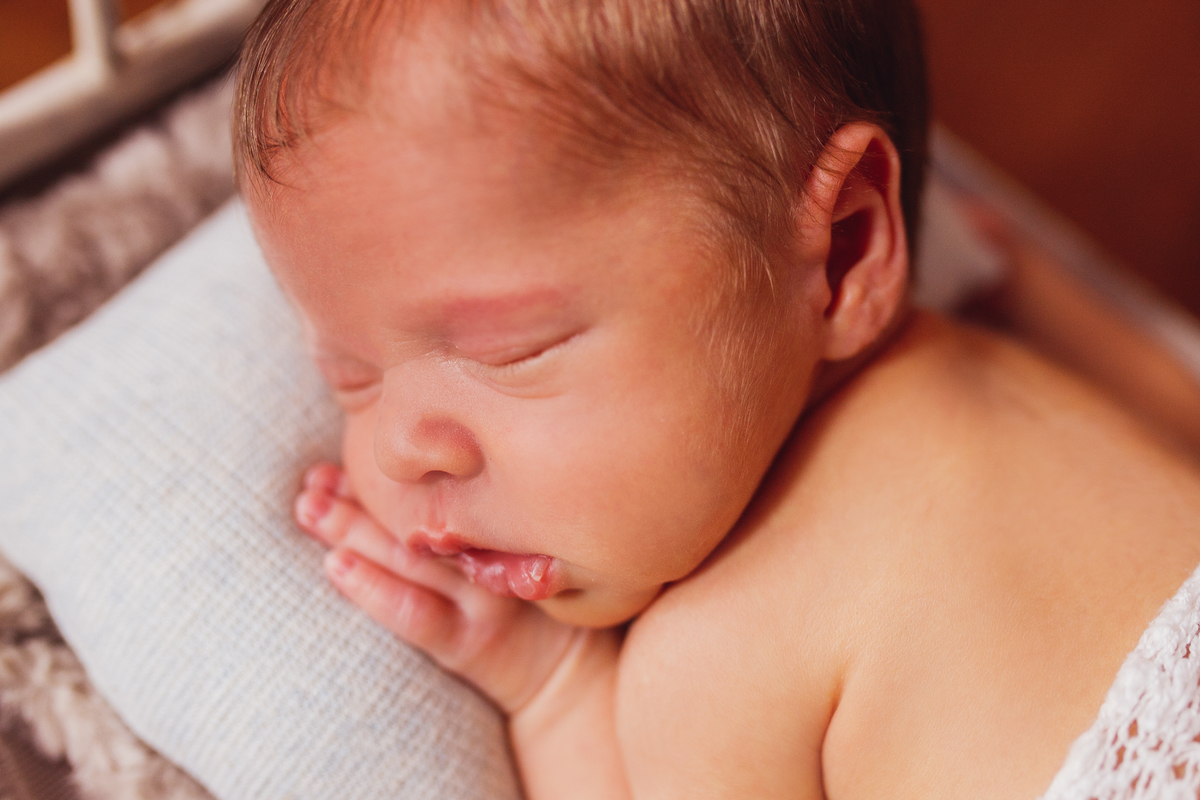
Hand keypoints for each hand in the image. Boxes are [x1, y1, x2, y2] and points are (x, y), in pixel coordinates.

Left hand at [293, 463, 589, 714]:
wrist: (574, 679)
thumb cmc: (535, 607)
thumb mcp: (518, 549)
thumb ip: (477, 515)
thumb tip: (401, 480)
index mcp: (504, 522)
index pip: (434, 490)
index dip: (381, 476)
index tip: (336, 461)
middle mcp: (495, 552)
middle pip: (416, 516)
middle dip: (357, 497)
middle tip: (311, 481)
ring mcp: (483, 596)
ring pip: (410, 555)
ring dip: (353, 528)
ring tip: (309, 508)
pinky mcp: (472, 641)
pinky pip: (417, 613)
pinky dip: (374, 588)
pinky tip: (338, 567)